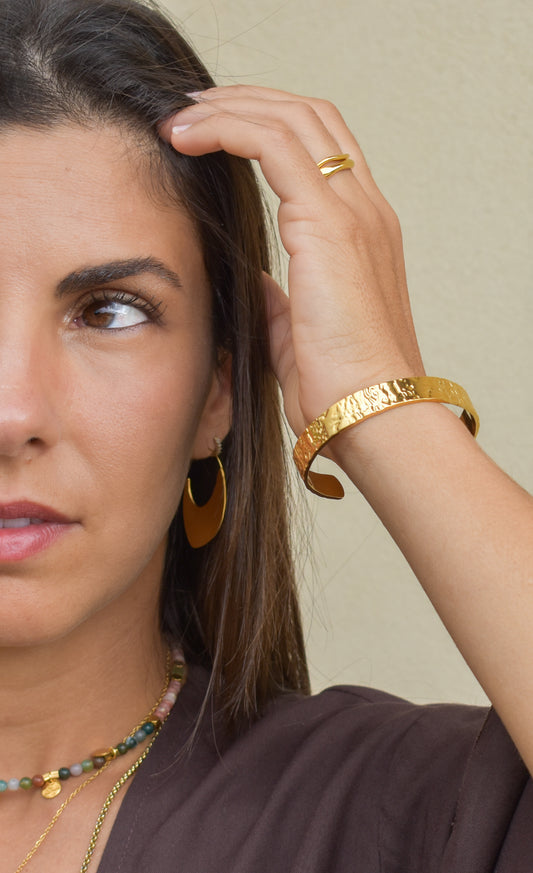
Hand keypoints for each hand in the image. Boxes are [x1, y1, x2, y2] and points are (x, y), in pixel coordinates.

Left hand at [159, 85, 423, 437]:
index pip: (322, 147)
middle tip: (189, 111)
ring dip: (228, 108)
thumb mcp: (297, 331)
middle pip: (308, 116)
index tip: (213, 132)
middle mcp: (365, 209)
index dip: (268, 125)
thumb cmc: (339, 385)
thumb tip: (253, 278)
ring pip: (290, 118)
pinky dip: (227, 128)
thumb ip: (278, 297)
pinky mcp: (330, 223)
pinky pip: (273, 144)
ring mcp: (353, 211)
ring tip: (177, 120)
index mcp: (363, 231)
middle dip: (245, 101)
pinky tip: (186, 137)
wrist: (371, 413)